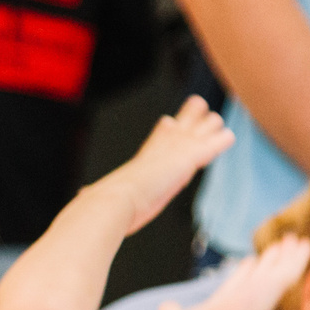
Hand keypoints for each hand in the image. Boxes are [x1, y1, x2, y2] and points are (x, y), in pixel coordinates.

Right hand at [94, 97, 233, 233]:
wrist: (112, 202)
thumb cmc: (104, 203)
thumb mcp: (100, 197)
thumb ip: (94, 196)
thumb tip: (80, 198)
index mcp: (143, 159)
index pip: (157, 138)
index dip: (166, 130)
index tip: (169, 121)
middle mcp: (159, 149)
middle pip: (179, 125)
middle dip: (190, 116)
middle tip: (199, 105)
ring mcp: (173, 151)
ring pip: (200, 130)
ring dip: (210, 127)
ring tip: (218, 122)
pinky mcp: (187, 159)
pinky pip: (211, 146)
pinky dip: (221, 142)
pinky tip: (229, 136)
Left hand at [157, 236, 309, 309]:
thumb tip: (165, 307)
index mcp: (227, 304)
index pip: (239, 284)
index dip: (245, 273)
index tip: (250, 262)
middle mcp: (247, 297)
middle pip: (262, 274)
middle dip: (270, 261)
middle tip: (279, 248)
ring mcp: (262, 292)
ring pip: (277, 269)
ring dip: (286, 255)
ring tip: (296, 240)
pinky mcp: (275, 285)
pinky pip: (290, 267)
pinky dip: (298, 256)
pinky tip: (305, 244)